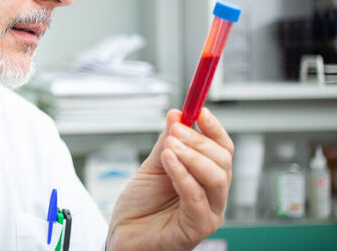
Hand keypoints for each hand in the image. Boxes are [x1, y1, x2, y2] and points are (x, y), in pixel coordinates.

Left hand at [106, 108, 233, 250]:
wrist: (123, 235)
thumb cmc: (139, 205)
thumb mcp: (153, 166)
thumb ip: (167, 143)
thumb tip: (176, 114)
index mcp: (205, 177)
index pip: (222, 149)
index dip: (214, 128)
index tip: (200, 110)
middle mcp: (212, 195)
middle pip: (222, 161)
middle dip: (198, 139)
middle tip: (176, 128)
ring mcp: (208, 213)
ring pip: (215, 178)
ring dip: (192, 155)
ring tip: (170, 145)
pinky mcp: (197, 228)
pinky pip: (195, 197)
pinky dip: (181, 174)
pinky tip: (168, 160)